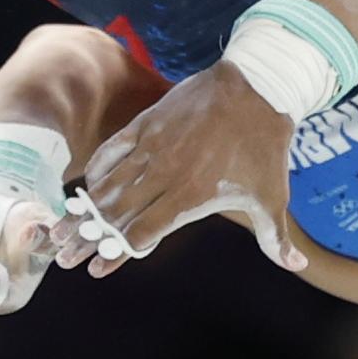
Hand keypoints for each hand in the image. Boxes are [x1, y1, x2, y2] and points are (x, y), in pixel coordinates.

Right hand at [51, 62, 307, 277]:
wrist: (256, 87)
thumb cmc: (264, 145)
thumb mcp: (272, 195)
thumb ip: (276, 237)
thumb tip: (296, 266)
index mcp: (190, 197)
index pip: (141, 233)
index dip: (117, 254)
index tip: (97, 270)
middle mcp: (164, 175)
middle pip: (115, 214)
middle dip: (87, 238)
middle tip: (62, 255)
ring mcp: (152, 147)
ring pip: (108, 185)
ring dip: (84, 209)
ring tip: (61, 227)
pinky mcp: (146, 124)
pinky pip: (111, 151)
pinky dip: (95, 171)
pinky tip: (84, 186)